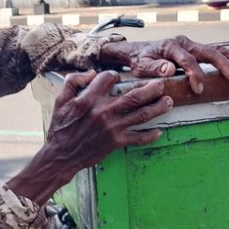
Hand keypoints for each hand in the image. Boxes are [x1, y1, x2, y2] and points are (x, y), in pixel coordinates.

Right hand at [7, 70, 172, 204]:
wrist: (61, 155)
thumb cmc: (60, 127)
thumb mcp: (60, 100)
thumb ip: (73, 82)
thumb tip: (91, 73)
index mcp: (89, 99)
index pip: (108, 78)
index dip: (114, 75)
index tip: (118, 77)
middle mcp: (104, 112)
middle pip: (134, 96)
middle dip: (151, 89)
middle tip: (161, 84)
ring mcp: (112, 128)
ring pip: (141, 115)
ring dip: (157, 108)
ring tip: (168, 102)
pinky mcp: (116, 142)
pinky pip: (137, 138)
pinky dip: (150, 136)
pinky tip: (159, 131)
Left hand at [101, 36, 228, 93]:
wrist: (137, 51)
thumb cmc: (139, 60)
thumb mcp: (141, 66)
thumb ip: (154, 68)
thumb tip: (169, 70)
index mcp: (171, 46)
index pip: (187, 60)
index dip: (195, 74)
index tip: (199, 89)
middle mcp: (185, 42)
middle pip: (208, 51)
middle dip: (223, 64)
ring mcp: (192, 44)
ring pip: (216, 49)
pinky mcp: (196, 49)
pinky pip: (215, 52)